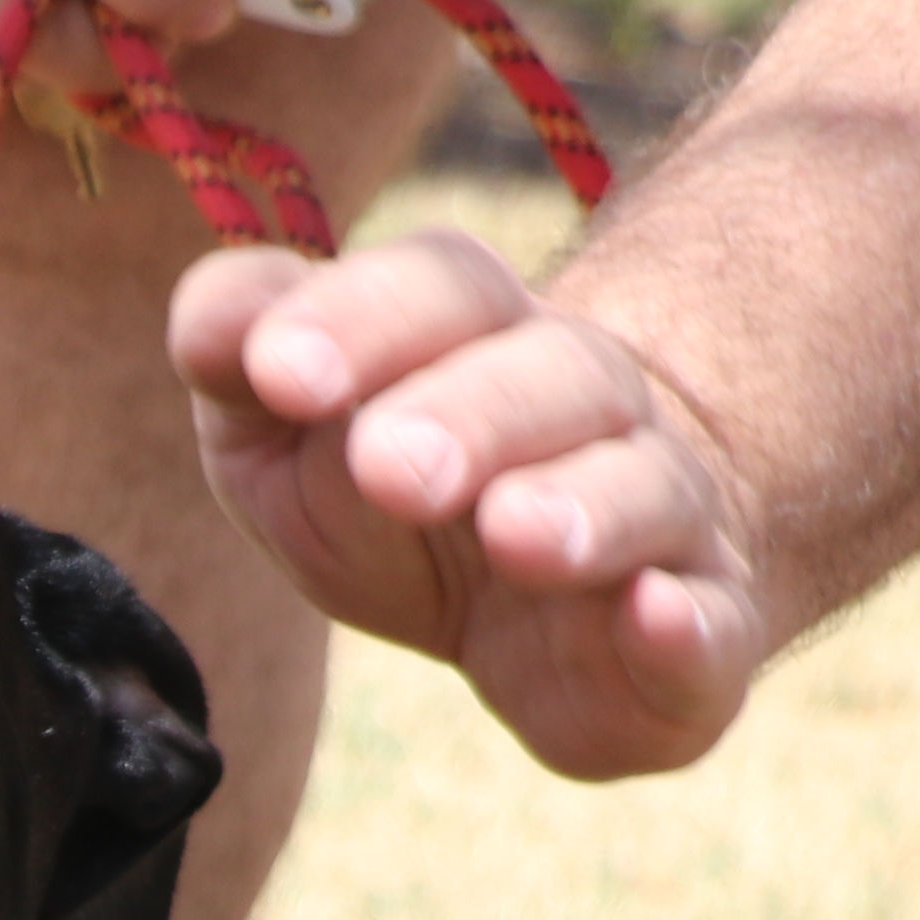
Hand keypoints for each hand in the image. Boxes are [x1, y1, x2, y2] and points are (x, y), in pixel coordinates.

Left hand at [168, 231, 770, 779]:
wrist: (552, 588)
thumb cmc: (388, 492)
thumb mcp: (283, 431)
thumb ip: (238, 361)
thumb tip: (210, 322)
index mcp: (472, 337)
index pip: (437, 289)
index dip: (361, 317)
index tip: (278, 372)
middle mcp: (581, 405)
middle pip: (550, 376)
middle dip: (470, 415)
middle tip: (389, 467)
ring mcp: (655, 513)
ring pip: (639, 489)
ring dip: (584, 509)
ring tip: (518, 535)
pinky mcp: (698, 629)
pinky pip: (710, 622)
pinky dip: (687, 624)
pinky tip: (659, 616)